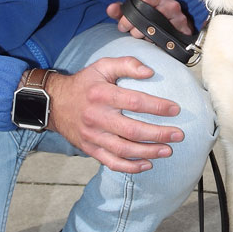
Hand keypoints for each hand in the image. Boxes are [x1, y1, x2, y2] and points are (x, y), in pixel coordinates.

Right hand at [45, 58, 183, 172]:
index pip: (134, 102)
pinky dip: (130, 167)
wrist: (54, 103)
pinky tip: (147, 164)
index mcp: (101, 94)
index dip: (157, 107)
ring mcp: (93, 136)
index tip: (175, 109)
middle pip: (132, 130)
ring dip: (149, 152)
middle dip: (159, 134)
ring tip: (168, 150)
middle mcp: (97, 117)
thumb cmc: (84, 84)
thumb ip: (126, 64)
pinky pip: (112, 162)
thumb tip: (150, 71)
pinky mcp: (90, 149)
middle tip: (178, 135)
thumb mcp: (101, 66)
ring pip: (124, 149)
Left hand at [106, 0, 193, 37]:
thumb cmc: (151, 16)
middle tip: (131, 33)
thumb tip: (110, 8)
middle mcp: (171, 3)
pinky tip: (153, 42)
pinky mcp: (185, 30)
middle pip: (150, 17)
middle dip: (136, 28)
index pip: (144, 0)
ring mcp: (180, 17)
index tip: (122, 24)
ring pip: (158, 29)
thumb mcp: (133, 11)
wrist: (171, 25)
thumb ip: (120, 10)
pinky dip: (157, 43)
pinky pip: (168, 39)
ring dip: (146, 36)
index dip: (130, 15)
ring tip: (143, 37)